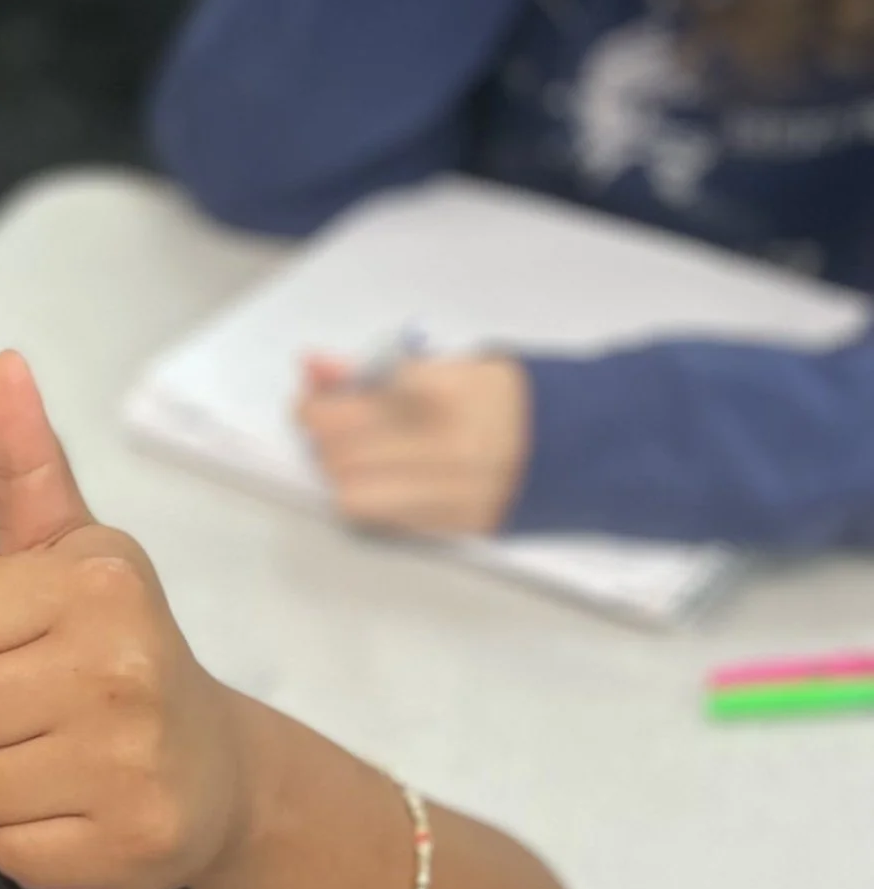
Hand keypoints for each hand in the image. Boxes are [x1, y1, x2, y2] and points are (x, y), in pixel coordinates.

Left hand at [0, 353, 252, 888]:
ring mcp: (130, 765)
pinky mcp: (129, 847)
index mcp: (98, 583)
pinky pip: (7, 851)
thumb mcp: (78, 552)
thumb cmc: (121, 649)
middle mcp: (119, 668)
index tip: (20, 645)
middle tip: (38, 710)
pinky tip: (78, 809)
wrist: (220, 769)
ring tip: (56, 759)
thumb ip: (27, 464)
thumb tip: (1, 364)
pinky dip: (31, 840)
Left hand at [298, 352, 531, 535]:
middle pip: (339, 452)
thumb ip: (373, 370)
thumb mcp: (444, 366)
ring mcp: (449, 490)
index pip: (345, 407)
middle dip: (323, 437)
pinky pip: (379, 516)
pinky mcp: (450, 523)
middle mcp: (445, 447)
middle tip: (333, 422)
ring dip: (339, 471)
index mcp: (444, 394)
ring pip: (350, 491)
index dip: (320, 401)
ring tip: (357, 451)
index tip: (318, 395)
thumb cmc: (503, 397)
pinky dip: (365, 495)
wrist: (575, 444)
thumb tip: (312, 365)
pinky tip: (380, 477)